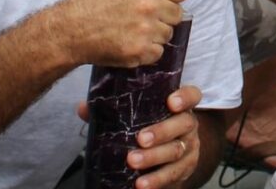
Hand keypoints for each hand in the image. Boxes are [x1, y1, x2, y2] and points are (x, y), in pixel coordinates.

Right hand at [62, 0, 188, 65]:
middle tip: (142, 14)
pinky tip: (132, 43)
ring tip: (135, 28)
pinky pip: (158, 53)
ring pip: (168, 34)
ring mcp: (144, 31)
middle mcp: (149, 7)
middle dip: (163, 14)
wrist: (69, 30)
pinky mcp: (137, 53)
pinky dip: (148, 52)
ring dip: (156, 33)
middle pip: (177, 14)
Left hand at [75, 85, 202, 188]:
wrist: (169, 155)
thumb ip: (114, 110)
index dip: (185, 97)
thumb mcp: (137, 116)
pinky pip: (172, 175)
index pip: (192, 95)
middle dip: (162, 131)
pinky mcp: (185, 169)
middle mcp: (189, 124)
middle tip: (140, 139)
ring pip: (176, 151)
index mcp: (180, 106)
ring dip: (154, 158)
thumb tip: (83, 107)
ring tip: (133, 161)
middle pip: (183, 124)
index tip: (170, 101)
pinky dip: (156, 180)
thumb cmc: (150, 126)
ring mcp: (189, 147)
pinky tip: (140, 184)